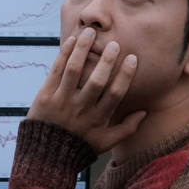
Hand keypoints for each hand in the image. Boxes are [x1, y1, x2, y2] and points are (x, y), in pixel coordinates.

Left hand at [27, 28, 146, 153]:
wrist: (44, 155)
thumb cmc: (79, 147)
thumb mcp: (105, 142)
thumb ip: (126, 128)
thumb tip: (144, 112)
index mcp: (98, 118)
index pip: (115, 94)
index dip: (125, 75)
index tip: (132, 59)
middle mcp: (81, 108)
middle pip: (96, 81)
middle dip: (106, 61)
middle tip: (114, 44)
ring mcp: (62, 101)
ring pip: (74, 71)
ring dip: (82, 50)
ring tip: (90, 33)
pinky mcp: (46, 95)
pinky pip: (56, 71)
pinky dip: (64, 54)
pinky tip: (71, 41)